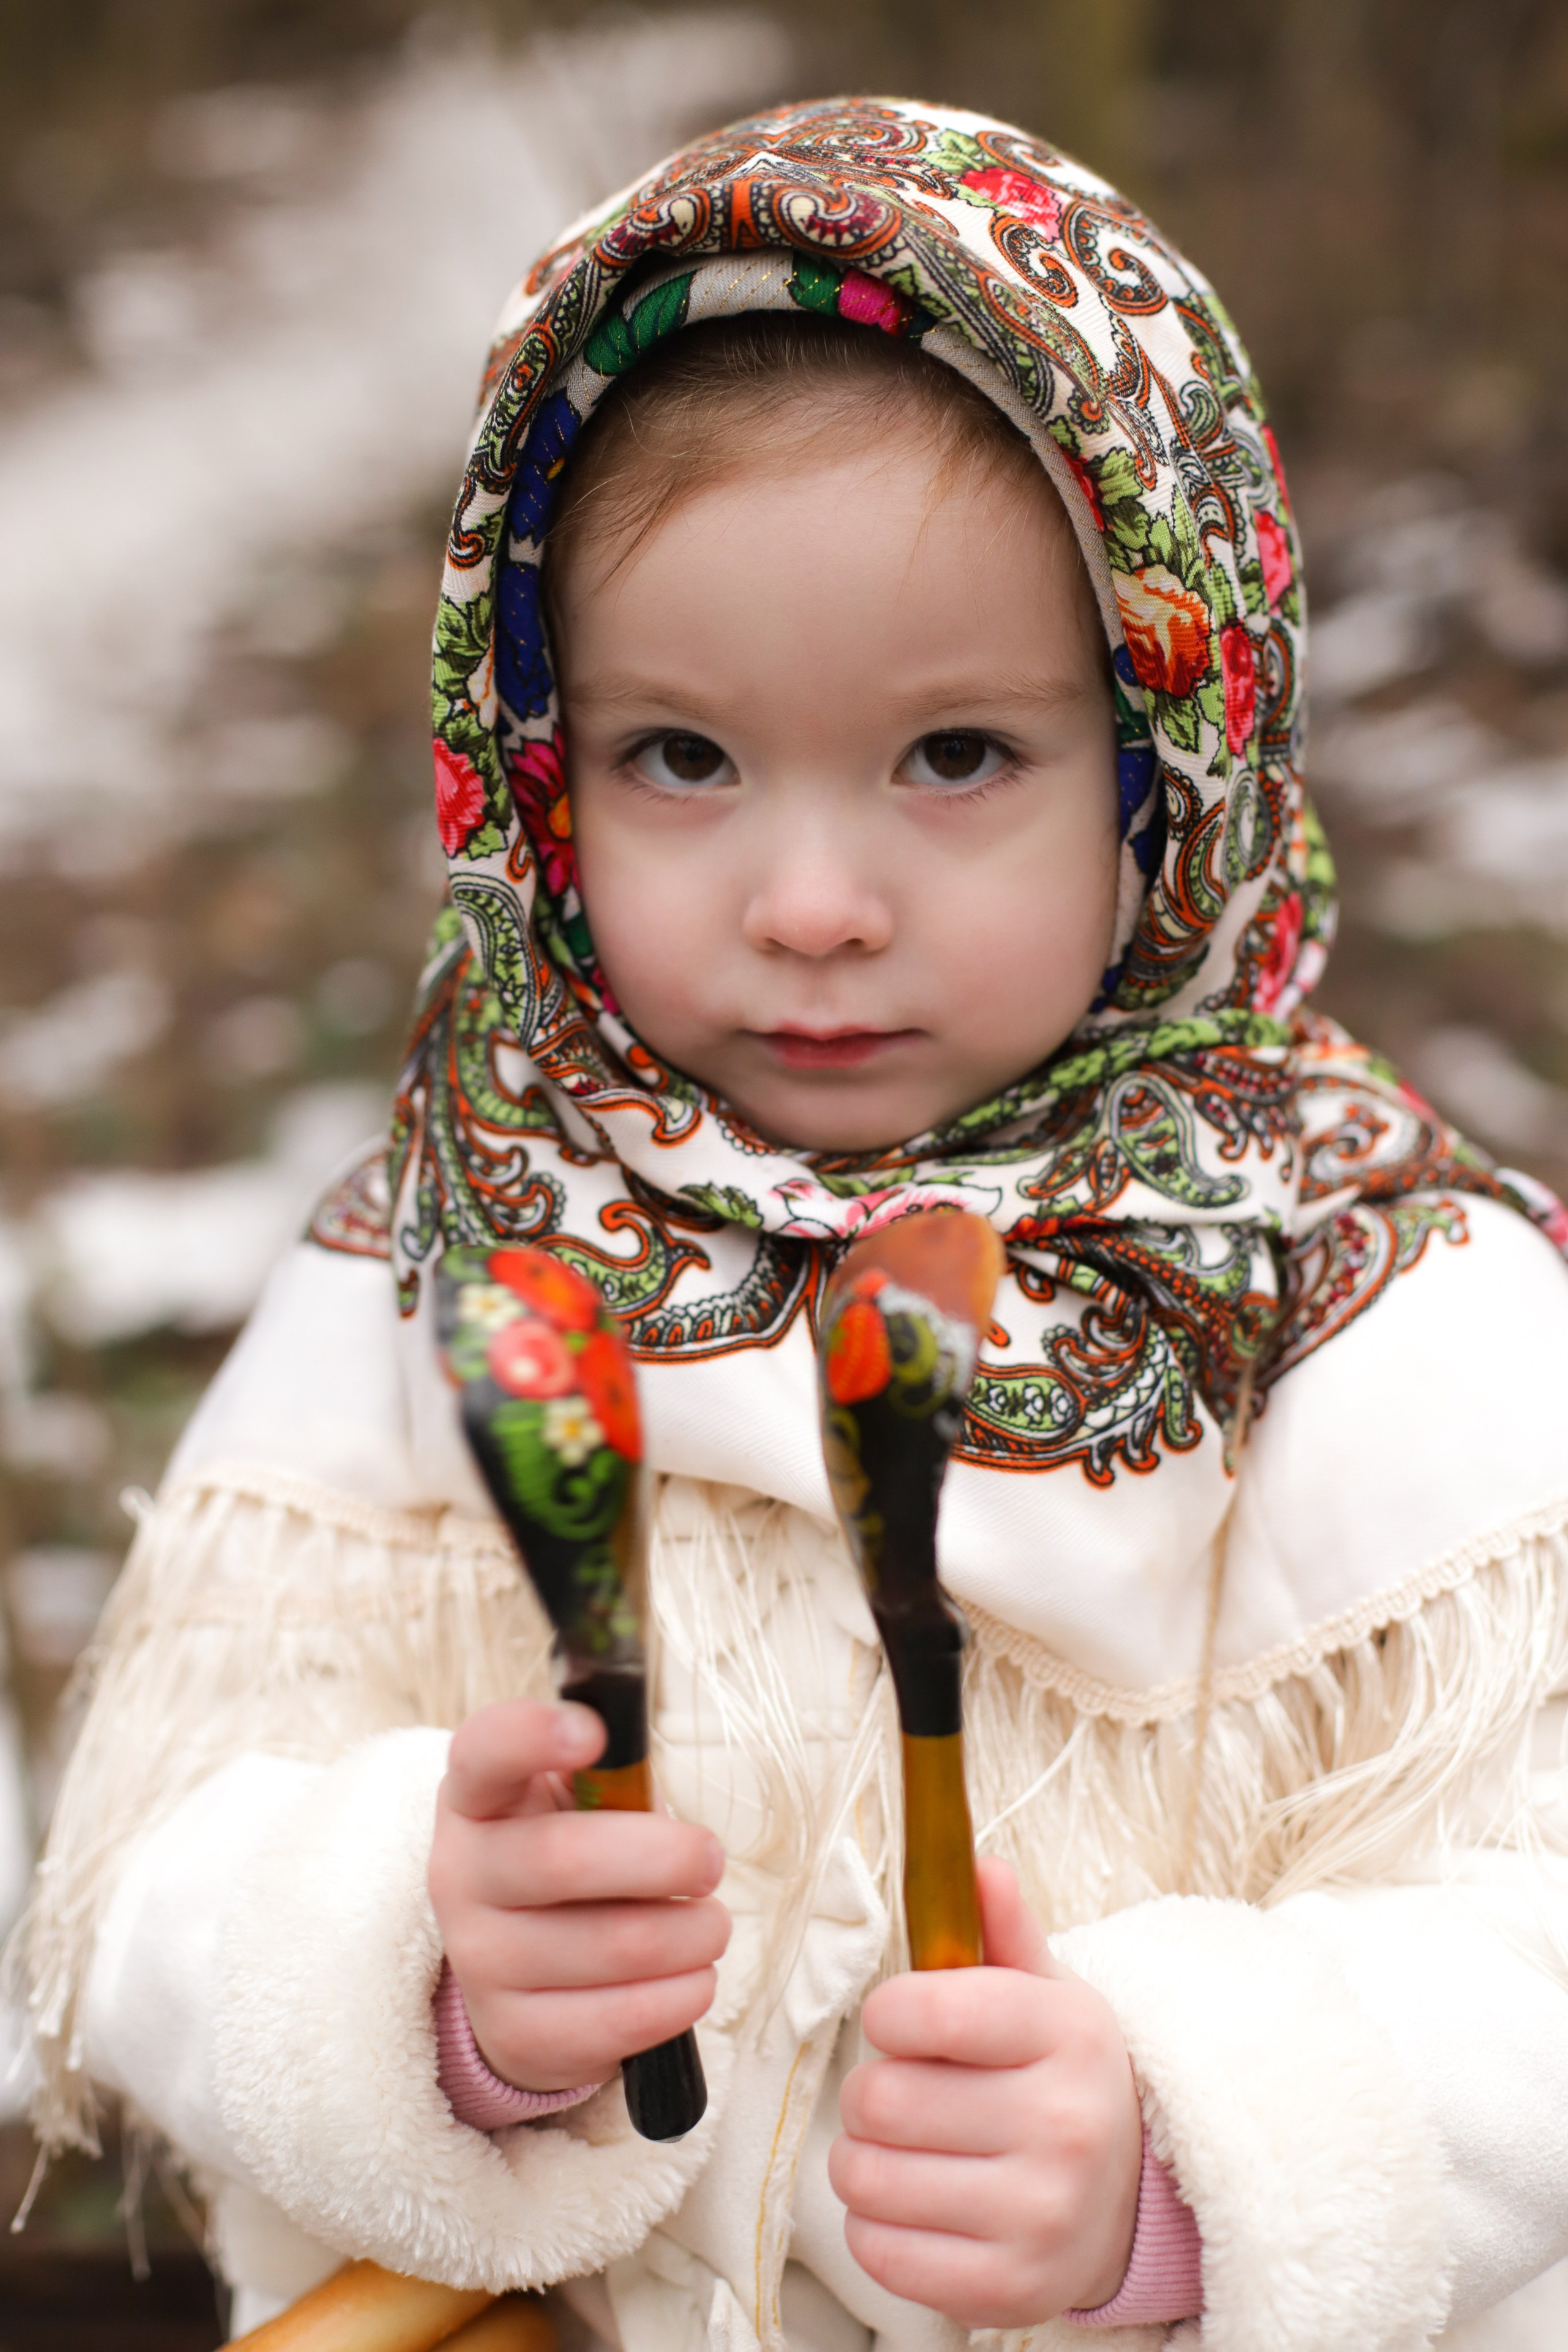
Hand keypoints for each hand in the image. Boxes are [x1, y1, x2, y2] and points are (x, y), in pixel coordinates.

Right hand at [428, 1699, 729, 2093]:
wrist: (523, 1972)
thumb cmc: (572, 1856)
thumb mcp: (577, 1804)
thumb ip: (612, 1779)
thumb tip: (647, 1774)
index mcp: (476, 1796)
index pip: (485, 1751)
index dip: (533, 1735)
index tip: (595, 1732)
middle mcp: (461, 1874)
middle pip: (564, 1858)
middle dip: (666, 1857)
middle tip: (710, 1860)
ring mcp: (479, 1960)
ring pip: (615, 1945)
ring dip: (692, 1932)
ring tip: (709, 1925)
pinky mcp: (514, 2033)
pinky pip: (622, 2019)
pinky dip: (683, 1994)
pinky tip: (694, 1977)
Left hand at [829, 1858, 1141, 2326]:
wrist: (1126, 2200)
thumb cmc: (1060, 2081)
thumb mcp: (1048, 1996)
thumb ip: (1004, 1932)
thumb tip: (980, 1866)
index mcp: (1069, 2037)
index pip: (929, 2009)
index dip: (890, 2011)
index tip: (902, 2021)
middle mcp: (1062, 2128)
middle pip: (882, 2097)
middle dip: (872, 2090)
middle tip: (907, 2094)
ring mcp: (1037, 2217)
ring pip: (866, 2175)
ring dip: (863, 2158)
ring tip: (906, 2148)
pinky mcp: (1005, 2291)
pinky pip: (879, 2251)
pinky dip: (875, 2224)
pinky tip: (916, 2203)